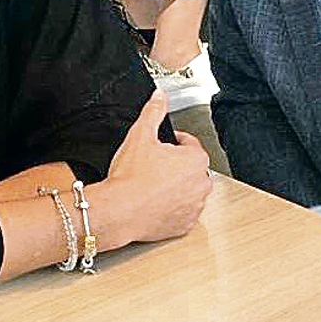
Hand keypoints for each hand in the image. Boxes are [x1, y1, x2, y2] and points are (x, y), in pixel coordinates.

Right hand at [106, 89, 212, 242]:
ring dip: (176, 186)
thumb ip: (153, 111)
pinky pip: (182, 212)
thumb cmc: (131, 176)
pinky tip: (155, 202)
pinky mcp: (184, 225)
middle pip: (191, 167)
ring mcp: (194, 207)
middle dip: (176, 164)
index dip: (173, 142)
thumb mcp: (140, 134)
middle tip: (154, 164)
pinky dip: (172, 207)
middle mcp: (201, 184)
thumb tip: (160, 96)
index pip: (189, 143)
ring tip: (153, 183)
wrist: (119, 210)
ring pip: (188, 190)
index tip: (161, 146)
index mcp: (195, 159)